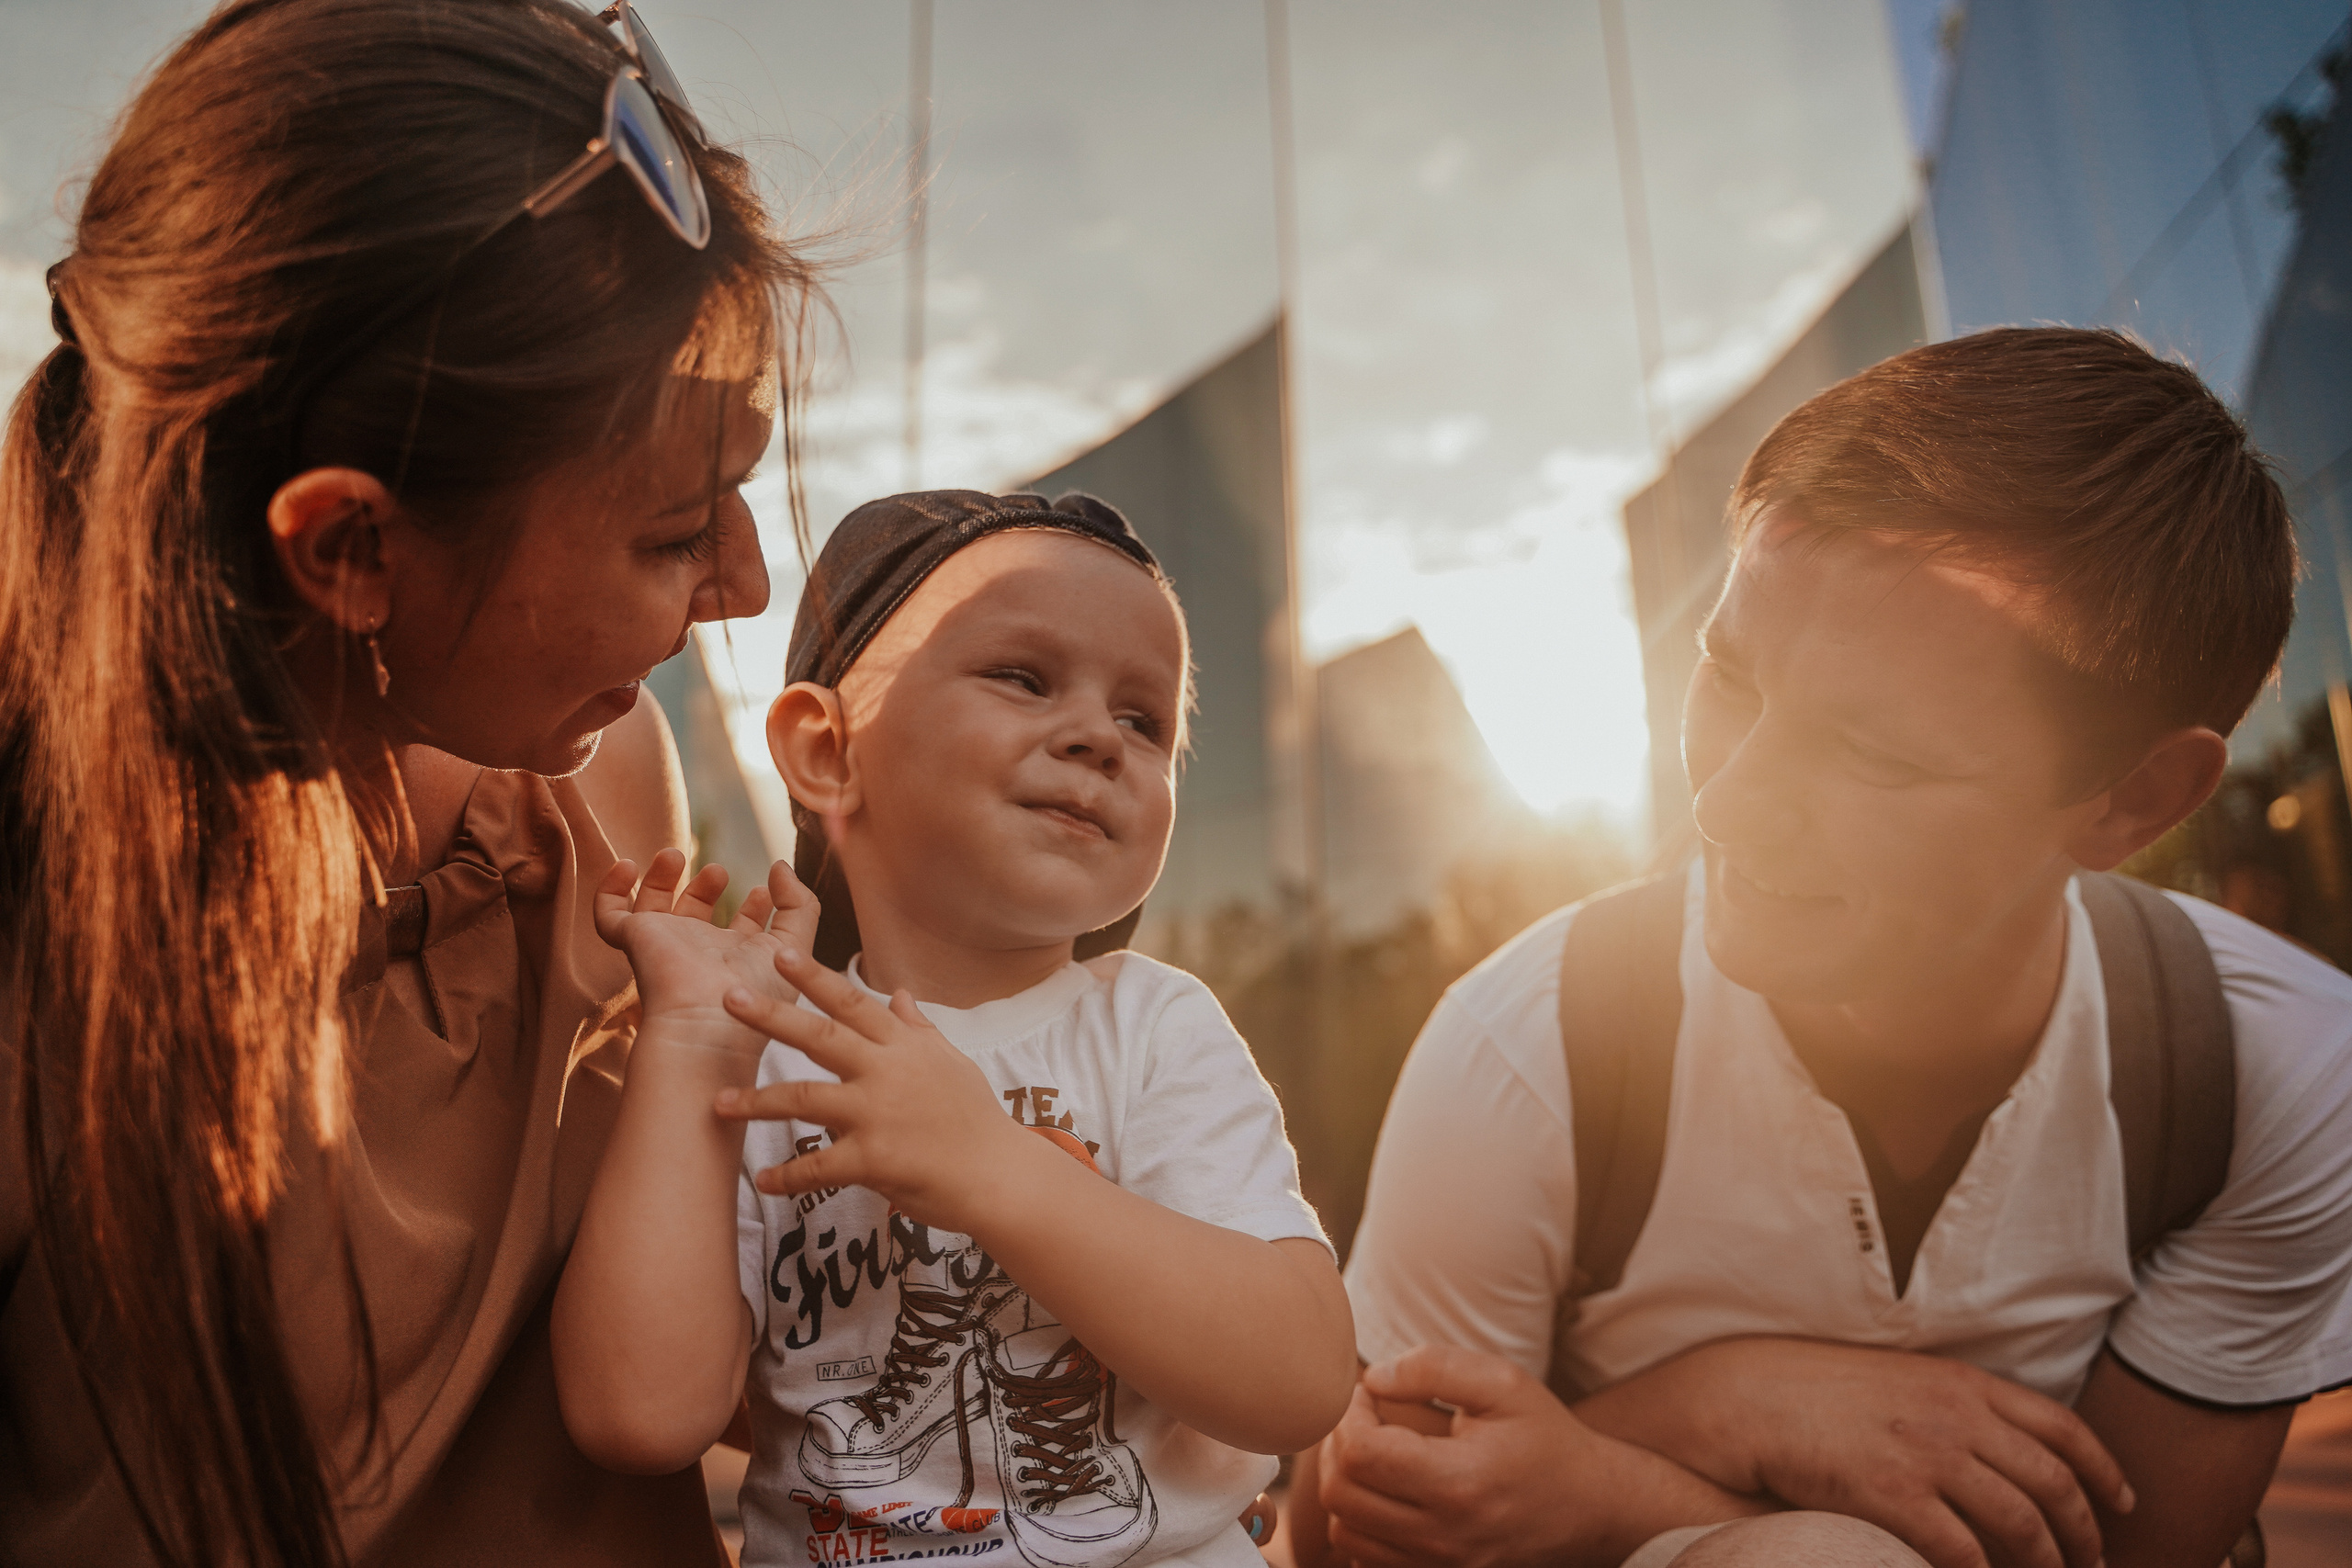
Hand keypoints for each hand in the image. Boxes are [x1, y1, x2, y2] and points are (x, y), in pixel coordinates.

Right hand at [594, 850, 818, 1055]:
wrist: (709, 1023)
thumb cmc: (756, 994)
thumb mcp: (795, 946)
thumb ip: (799, 904)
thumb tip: (780, 866)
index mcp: (738, 959)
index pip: (742, 928)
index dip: (755, 906)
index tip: (766, 888)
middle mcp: (700, 952)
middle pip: (695, 913)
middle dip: (706, 886)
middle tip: (720, 871)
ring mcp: (665, 946)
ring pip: (653, 906)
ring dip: (661, 877)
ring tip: (675, 855)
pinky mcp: (635, 940)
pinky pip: (609, 914)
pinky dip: (611, 889)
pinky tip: (627, 867)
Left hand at [713, 947, 1043, 1235]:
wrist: (999, 1175)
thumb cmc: (975, 1117)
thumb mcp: (951, 1062)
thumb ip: (918, 1028)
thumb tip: (900, 993)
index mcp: (902, 1046)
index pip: (852, 1003)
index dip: (816, 978)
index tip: (781, 954)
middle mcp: (886, 1072)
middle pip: (819, 1037)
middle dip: (771, 1016)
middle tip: (727, 997)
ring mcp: (877, 1114)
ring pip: (803, 1099)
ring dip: (756, 1101)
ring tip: (718, 1104)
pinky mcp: (873, 1159)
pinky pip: (818, 1166)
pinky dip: (788, 1176)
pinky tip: (763, 1181)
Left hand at [1317, 1346, 1622, 1567]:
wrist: (1591, 1507)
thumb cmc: (1545, 1439)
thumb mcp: (1503, 1383)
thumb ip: (1434, 1367)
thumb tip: (1372, 1378)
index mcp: (1458, 1483)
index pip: (1361, 1453)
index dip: (1348, 1414)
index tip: (1368, 1396)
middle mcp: (1443, 1536)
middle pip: (1341, 1494)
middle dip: (1338, 1446)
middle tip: (1363, 1420)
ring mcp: (1439, 1566)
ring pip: (1344, 1531)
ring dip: (1345, 1485)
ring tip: (1373, 1452)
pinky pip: (1365, 1559)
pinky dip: (1361, 1524)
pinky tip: (1386, 1493)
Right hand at [1594, 1338, 2132, 1567]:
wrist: (1756, 1397)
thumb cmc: (1825, 1392)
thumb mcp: (1904, 1382)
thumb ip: (1957, 1407)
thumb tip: (2003, 1448)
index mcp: (1964, 1383)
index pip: (2062, 1428)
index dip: (2104, 1472)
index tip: (2122, 1505)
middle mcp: (1957, 1417)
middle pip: (2052, 1484)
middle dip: (2084, 1533)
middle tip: (2090, 1564)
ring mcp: (1928, 1456)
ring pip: (2021, 1524)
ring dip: (2045, 1563)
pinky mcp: (1893, 1494)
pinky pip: (1962, 1552)